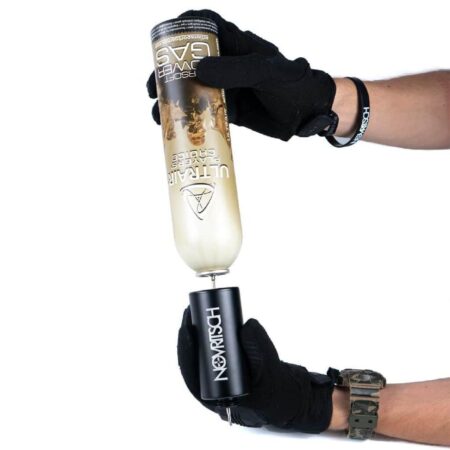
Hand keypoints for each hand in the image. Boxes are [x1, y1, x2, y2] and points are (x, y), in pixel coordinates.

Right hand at [148, 9, 335, 140]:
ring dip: (171, 99)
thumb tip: (198, 71)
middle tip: (152, 89)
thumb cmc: (293, 86)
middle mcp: (226, 64)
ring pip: (191, 88)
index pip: (204, 26)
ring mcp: (225, 88)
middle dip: (166, 72)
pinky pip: (201, 112)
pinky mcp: (227, 110)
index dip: (180, 29)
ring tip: (156, 113)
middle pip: (188, 61)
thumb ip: (235, 71)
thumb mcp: (266, 74)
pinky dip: (186, 118)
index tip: (160, 44)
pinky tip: (171, 127)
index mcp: (236, 44)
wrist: (307, 115)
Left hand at [177, 307, 336, 431]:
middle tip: (189, 314)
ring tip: (193, 313)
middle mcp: (212, 389)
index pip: (192, 374)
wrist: (283, 395)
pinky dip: (204, 337)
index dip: (186, 350)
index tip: (187, 328)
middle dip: (187, 337)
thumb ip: (258, 347)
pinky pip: (207, 353)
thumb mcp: (268, 368)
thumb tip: (245, 325)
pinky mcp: (222, 369)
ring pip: (197, 357)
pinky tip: (203, 322)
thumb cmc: (275, 389)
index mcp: (218, 397)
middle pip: (190, 362)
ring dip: (194, 335)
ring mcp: (216, 380)